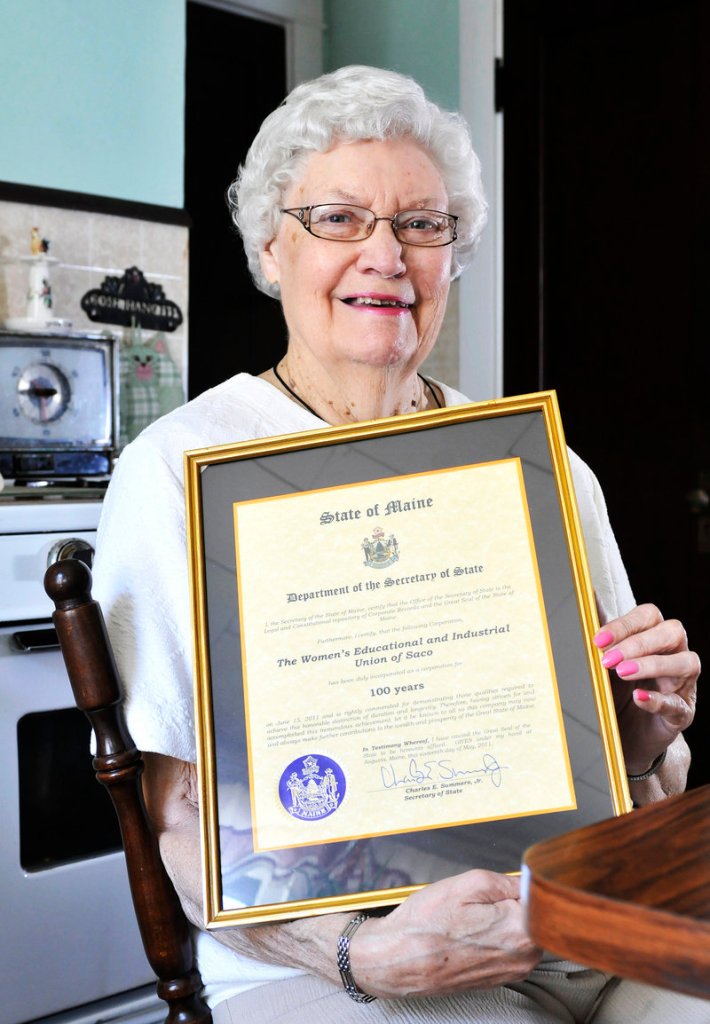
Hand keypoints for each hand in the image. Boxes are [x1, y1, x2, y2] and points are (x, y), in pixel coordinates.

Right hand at [350, 869, 540, 997]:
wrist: (396, 959)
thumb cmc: (425, 924)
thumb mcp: (466, 883)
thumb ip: (507, 881)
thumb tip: (528, 882)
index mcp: (520, 932)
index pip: (543, 899)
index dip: (523, 885)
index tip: (509, 883)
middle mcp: (522, 958)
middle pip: (534, 917)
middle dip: (513, 902)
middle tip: (481, 900)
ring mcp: (511, 972)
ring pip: (521, 932)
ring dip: (503, 920)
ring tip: (471, 918)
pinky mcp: (497, 979)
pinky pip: (508, 949)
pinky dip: (493, 937)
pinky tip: (469, 933)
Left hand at [593, 604, 698, 775]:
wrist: (625, 734)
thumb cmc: (618, 690)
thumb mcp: (605, 661)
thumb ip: (600, 635)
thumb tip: (583, 601)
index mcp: (655, 635)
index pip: (648, 616)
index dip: (624, 624)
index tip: (598, 639)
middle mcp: (675, 654)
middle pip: (671, 632)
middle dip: (639, 643)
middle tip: (609, 658)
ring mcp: (683, 684)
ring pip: (685, 663)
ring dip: (651, 665)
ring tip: (622, 672)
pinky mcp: (683, 712)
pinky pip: (678, 703)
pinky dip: (658, 700)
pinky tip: (638, 698)